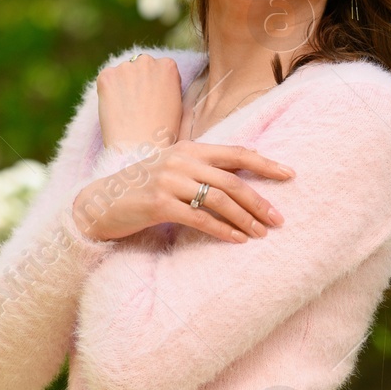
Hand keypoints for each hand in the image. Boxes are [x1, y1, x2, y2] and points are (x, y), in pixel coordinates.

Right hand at [72, 140, 293, 243]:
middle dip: (259, 201)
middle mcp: (180, 161)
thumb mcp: (173, 171)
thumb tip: (242, 180)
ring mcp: (168, 181)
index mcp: (189, 149)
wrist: (100, 203)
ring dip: (244, 219)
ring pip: (219, 200)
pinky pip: (199, 218)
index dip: (265, 163)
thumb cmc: (143, 189)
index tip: (290, 174)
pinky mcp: (158, 204)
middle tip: (279, 219)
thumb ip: (202, 170)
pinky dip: (222, 230)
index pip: (236, 153)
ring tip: (261, 234)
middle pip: (232, 181)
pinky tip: (237, 240)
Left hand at [96, 54, 183, 152]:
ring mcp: (125, 67)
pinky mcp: (106, 76)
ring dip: (122, 87)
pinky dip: (107, 93)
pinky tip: (115, 110)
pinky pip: (106, 81)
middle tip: (137, 108)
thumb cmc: (163, 133)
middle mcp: (147, 61)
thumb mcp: (177, 103)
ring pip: (122, 74)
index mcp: (168, 66)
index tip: (153, 102)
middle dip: (138, 82)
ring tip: (126, 112)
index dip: (155, 87)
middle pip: (140, 67)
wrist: (141, 148)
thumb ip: (167, 85)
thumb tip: (155, 81)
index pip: (159, 69)